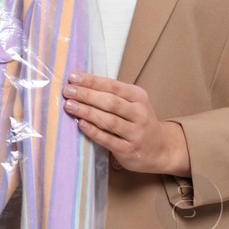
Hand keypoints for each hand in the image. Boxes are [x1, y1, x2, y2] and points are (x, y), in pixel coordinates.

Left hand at [61, 72, 190, 176]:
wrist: (161, 148)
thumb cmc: (139, 121)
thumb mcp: (133, 103)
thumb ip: (112, 95)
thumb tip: (80, 85)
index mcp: (138, 97)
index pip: (112, 86)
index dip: (92, 81)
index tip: (73, 78)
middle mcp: (139, 113)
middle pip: (110, 102)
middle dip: (87, 95)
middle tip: (68, 91)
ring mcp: (135, 132)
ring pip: (109, 120)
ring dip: (88, 112)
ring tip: (70, 106)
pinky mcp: (128, 150)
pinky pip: (108, 139)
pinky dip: (94, 131)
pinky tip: (81, 124)